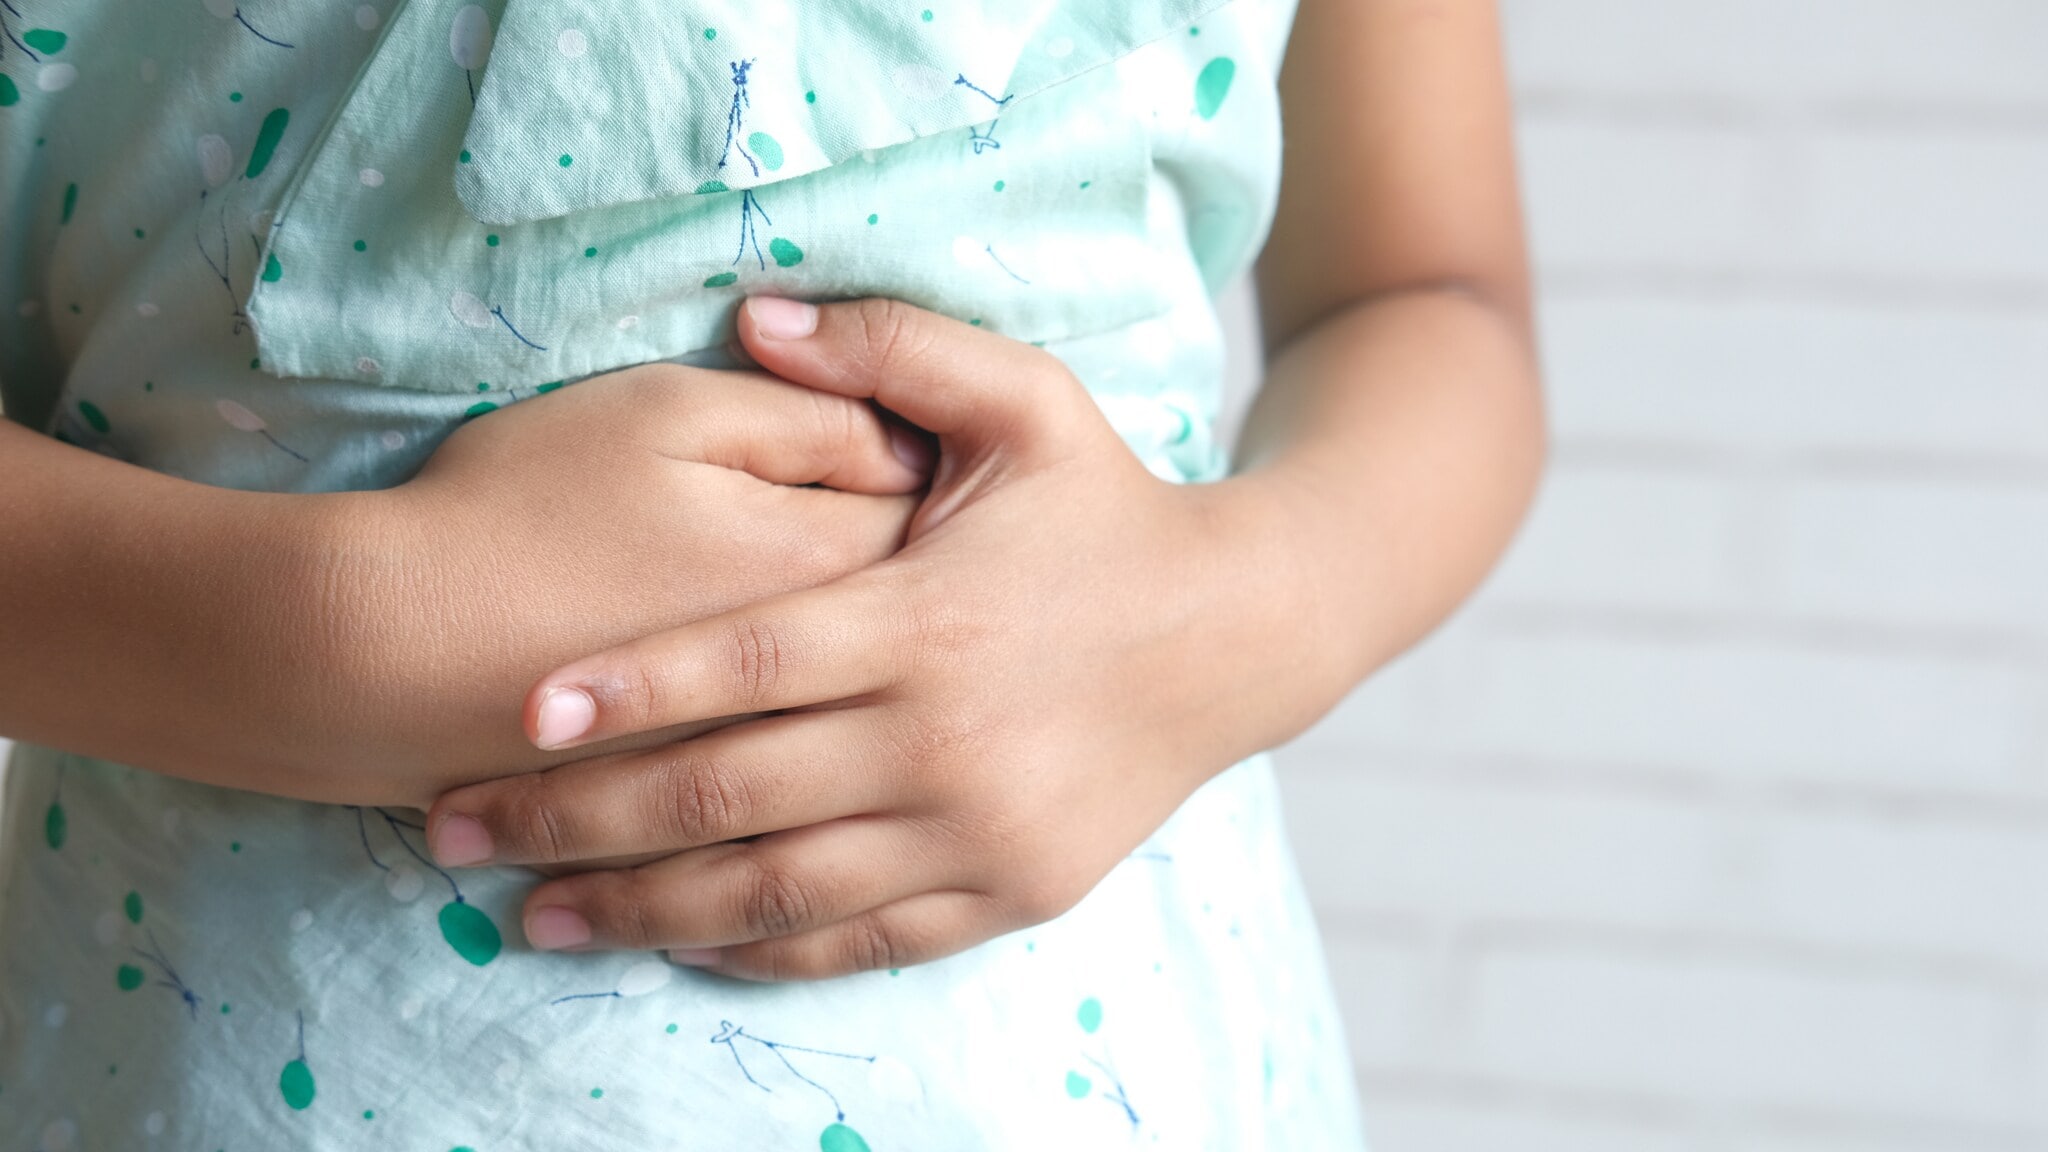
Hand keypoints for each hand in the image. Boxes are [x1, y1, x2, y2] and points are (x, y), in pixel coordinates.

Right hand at [315, 360, 931, 808]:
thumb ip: (808, 412)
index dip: (941, 474)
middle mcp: (828, 679)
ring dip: (882, 687)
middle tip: (913, 542)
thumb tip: (905, 440)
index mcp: (830, 564)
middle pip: (925, 630)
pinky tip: (803, 741)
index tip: (926, 453)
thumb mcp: (667, 412)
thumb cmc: (523, 507)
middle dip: (933, 587)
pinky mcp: (714, 811)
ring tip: (867, 648)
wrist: (385, 651)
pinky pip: (807, 801)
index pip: (942, 515)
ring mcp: (775, 757)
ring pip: (872, 724)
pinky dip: (818, 773)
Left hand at [427, 297, 1330, 978]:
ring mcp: (977, 831)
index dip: (628, 688)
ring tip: (527, 914)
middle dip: (577, 819)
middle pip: (729, 793)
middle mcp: (944, 740)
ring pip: (776, 890)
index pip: (747, 661)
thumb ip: (893, 346)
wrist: (1239, 636)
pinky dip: (758, 946)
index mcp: (928, 618)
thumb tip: (756, 309)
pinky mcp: (1007, 890)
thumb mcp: (1028, 400)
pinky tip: (675, 936)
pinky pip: (859, 941)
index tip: (518, 715)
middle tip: (455, 828)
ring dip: (637, 907)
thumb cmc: (1111, 512)